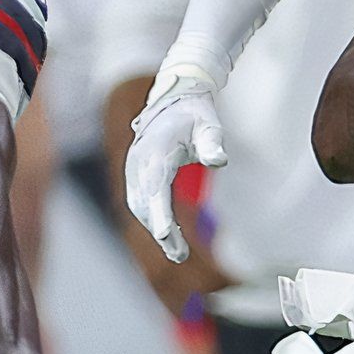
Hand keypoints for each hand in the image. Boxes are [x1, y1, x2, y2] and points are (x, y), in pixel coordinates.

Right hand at [126, 76, 228, 262]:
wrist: (175, 99)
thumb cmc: (195, 114)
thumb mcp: (209, 125)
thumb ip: (212, 143)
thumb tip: (219, 161)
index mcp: (155, 151)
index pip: (156, 187)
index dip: (159, 212)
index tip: (164, 234)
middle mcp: (139, 161)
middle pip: (144, 202)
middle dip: (159, 230)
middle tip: (180, 255)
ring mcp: (133, 168)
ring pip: (139, 205)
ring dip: (154, 228)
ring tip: (177, 252)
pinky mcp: (135, 173)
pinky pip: (140, 201)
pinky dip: (151, 218)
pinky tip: (169, 235)